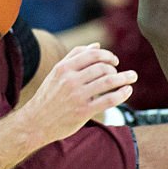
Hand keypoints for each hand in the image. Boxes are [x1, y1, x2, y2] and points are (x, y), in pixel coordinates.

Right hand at [22, 43, 136, 143]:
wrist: (35, 123)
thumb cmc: (49, 96)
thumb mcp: (57, 73)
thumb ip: (75, 57)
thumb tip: (96, 45)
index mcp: (63, 67)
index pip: (92, 54)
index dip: (108, 56)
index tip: (115, 61)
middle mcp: (70, 79)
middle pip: (102, 67)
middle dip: (116, 69)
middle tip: (121, 74)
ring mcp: (77, 95)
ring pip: (108, 81)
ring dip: (124, 78)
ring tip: (132, 77)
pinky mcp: (83, 111)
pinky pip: (109, 99)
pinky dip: (122, 93)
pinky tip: (128, 91)